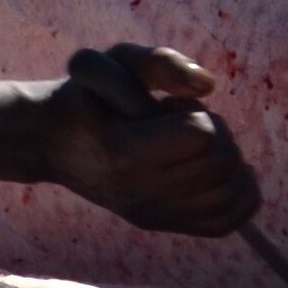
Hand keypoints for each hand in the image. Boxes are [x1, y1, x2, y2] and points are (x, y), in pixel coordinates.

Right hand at [42, 44, 263, 234]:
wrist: (51, 143)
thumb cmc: (85, 97)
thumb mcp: (111, 62)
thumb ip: (160, 62)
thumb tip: (209, 84)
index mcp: (126, 153)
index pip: (204, 135)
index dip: (196, 111)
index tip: (168, 107)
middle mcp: (141, 194)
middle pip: (223, 166)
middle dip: (217, 135)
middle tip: (184, 126)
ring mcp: (152, 215)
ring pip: (231, 196)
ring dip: (228, 163)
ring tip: (194, 150)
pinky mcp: (160, 225)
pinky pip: (225, 222)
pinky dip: (236, 196)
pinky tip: (215, 172)